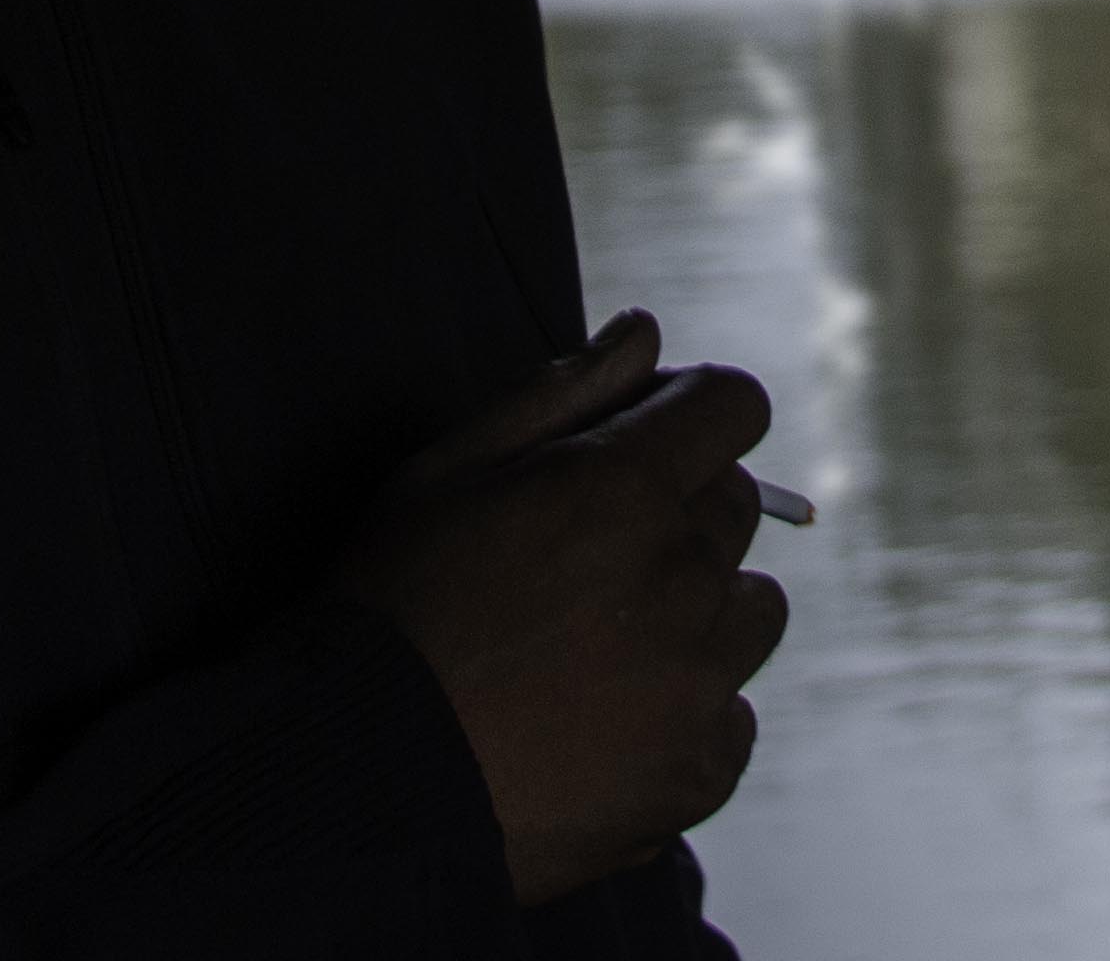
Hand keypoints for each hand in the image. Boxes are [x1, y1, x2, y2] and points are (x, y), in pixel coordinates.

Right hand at [333, 310, 790, 903]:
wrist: (358, 777)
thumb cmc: (392, 607)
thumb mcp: (446, 471)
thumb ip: (560, 392)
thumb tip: (645, 332)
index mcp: (624, 489)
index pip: (734, 406)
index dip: (691, 413)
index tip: (649, 441)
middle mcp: (681, 578)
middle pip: (736, 507)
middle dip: (679, 511)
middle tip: (587, 560)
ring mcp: (698, 683)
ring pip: (751, 611)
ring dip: (698, 614)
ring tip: (601, 647)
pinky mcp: (699, 772)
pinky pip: (733, 716)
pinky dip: (687, 715)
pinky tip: (605, 723)